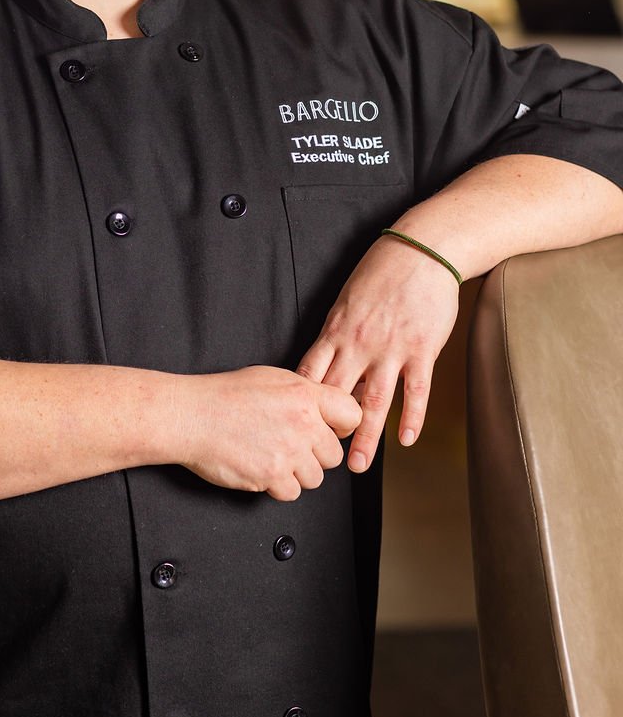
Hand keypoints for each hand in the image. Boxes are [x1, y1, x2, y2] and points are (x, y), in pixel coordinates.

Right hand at [173, 365, 361, 500]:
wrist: (192, 416)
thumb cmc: (225, 395)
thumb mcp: (272, 378)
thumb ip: (305, 393)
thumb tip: (325, 409)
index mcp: (305, 395)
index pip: (352, 415)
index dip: (341, 426)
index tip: (330, 430)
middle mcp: (303, 424)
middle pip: (334, 454)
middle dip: (315, 453)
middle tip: (291, 444)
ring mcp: (289, 452)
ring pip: (315, 478)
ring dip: (297, 472)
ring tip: (272, 454)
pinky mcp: (272, 477)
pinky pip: (292, 493)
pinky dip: (278, 486)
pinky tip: (262, 467)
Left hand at [295, 234, 460, 473]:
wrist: (420, 251)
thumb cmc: (382, 272)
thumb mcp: (347, 300)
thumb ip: (338, 333)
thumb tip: (326, 361)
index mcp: (337, 330)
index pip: (311, 374)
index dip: (301, 403)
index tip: (294, 426)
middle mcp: (359, 344)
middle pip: (336, 396)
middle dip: (325, 430)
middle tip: (317, 459)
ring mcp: (390, 349)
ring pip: (374, 402)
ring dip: (365, 437)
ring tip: (358, 465)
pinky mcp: (421, 350)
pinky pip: (415, 391)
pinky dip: (411, 418)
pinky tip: (406, 439)